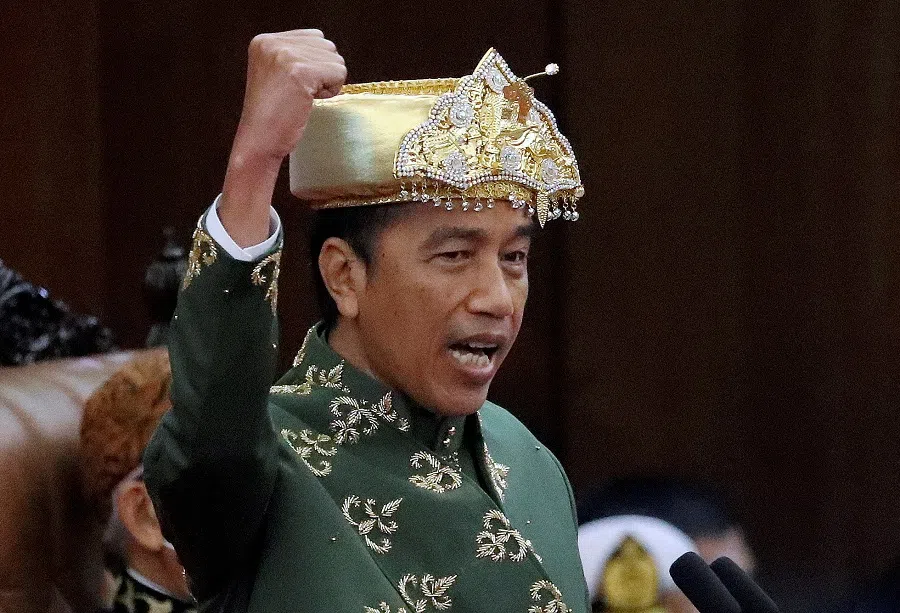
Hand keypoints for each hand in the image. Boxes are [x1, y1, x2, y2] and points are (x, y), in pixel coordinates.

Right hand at [221, 29, 345, 246]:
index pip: (315, 37)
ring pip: (335, 59)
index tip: (294, 86)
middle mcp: (272, 43)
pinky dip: (331, 91)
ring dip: (327, 82)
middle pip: (327, 46)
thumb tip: (328, 47)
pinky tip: (309, 102)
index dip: (315, 65)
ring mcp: (285, 56)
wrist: (259, 142)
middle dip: (322, 72)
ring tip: (303, 99)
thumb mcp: (277, 74)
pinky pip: (339, 73)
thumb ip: (296, 55)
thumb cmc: (273, 116)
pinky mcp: (300, 72)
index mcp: (264, 41)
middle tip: (299, 95)